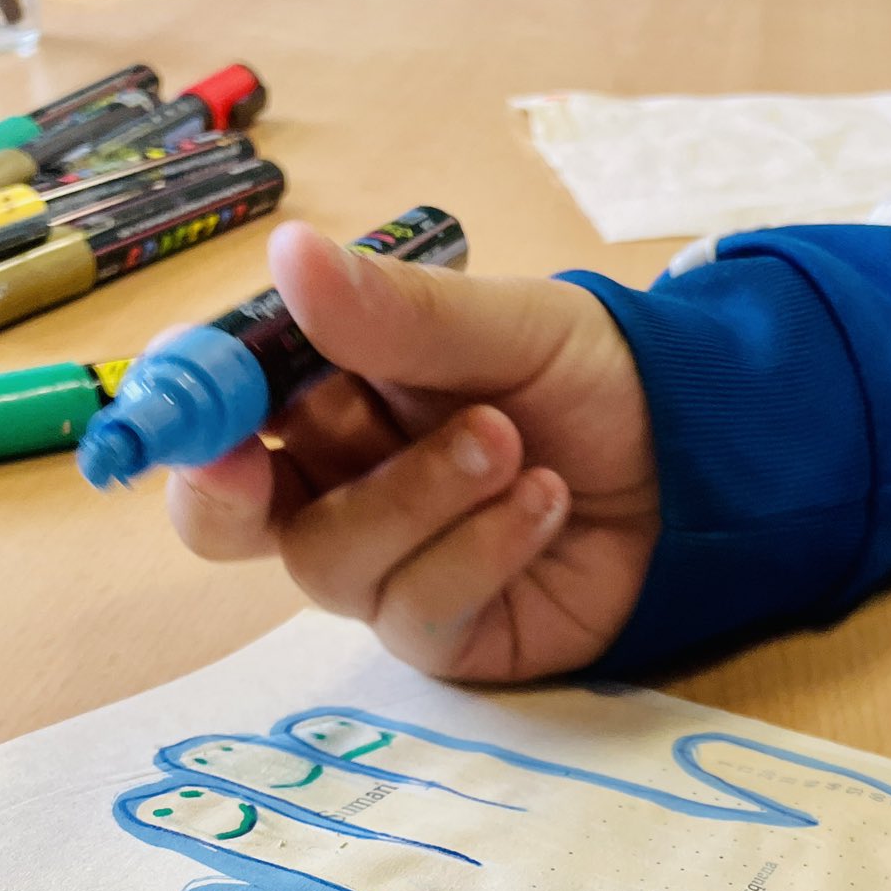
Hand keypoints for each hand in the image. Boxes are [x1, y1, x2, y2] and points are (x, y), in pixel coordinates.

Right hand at [166, 222, 659, 682]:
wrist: (703, 462)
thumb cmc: (595, 383)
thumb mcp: (504, 325)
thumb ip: (399, 312)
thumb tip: (288, 253)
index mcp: (328, 399)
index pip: (219, 420)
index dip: (187, 423)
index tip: (201, 420)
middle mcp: (340, 489)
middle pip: (233, 515)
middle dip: (255, 482)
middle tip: (307, 433)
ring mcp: (390, 570)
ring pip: (331, 562)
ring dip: (419, 495)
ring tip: (511, 444)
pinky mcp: (449, 637)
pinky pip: (418, 611)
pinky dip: (479, 550)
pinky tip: (542, 501)